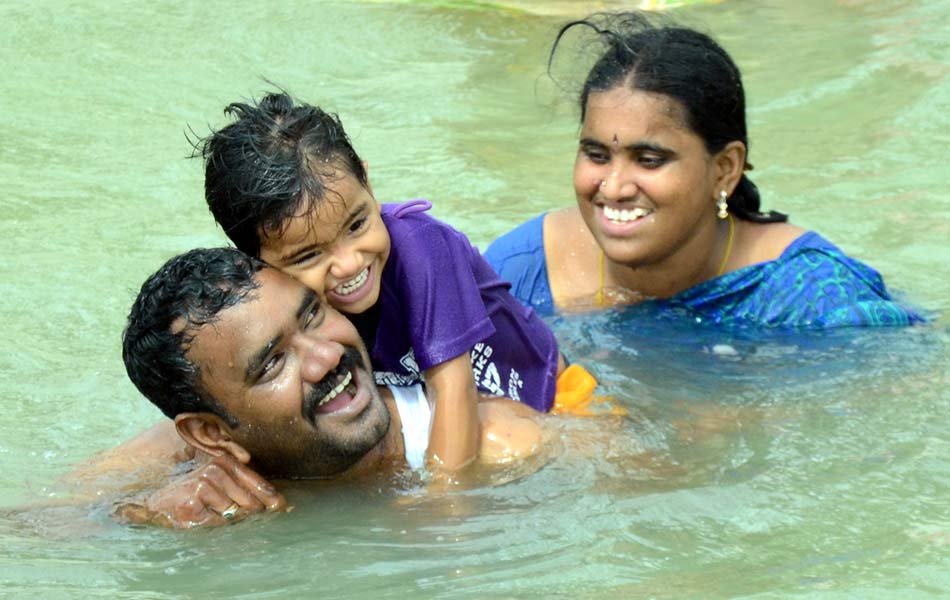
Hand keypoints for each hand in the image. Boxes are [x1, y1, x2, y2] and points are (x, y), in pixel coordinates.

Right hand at [114, 454, 286, 527]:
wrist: (149, 498)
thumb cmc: (187, 489)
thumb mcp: (215, 480)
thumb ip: (242, 486)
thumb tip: (278, 503)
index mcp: (223, 460)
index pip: (255, 480)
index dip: (270, 496)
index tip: (283, 506)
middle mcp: (214, 470)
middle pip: (249, 501)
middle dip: (253, 511)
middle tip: (253, 515)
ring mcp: (203, 485)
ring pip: (234, 512)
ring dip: (229, 517)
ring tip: (212, 510)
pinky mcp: (192, 504)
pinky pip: (217, 522)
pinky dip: (215, 523)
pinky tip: (203, 516)